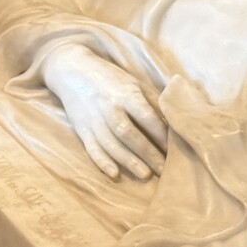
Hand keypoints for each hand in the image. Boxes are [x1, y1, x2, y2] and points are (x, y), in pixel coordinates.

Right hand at [40, 44, 166, 180]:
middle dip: (147, 153)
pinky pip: (91, 148)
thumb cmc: (109, 77)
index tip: (175, 149)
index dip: (160, 134)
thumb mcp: (132, 82)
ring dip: (128, 161)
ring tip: (145, 175)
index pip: (146, 116)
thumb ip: (151, 100)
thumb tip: (175, 119)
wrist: (71, 71)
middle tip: (164, 170)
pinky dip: (102, 162)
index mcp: (125, 93)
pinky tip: (115, 174)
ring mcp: (92, 119)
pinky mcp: (81, 129)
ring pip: (110, 144)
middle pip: (128, 133)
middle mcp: (108, 107)